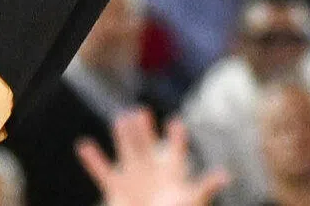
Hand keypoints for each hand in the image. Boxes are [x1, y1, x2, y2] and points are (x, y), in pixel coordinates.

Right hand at [78, 108, 223, 205]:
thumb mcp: (192, 200)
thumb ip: (206, 187)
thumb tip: (225, 176)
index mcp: (172, 176)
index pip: (176, 152)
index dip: (177, 138)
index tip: (176, 122)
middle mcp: (152, 174)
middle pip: (148, 147)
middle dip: (144, 130)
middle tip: (141, 112)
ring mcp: (133, 180)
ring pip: (126, 153)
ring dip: (122, 137)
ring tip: (120, 120)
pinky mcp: (116, 190)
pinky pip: (102, 171)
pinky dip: (93, 160)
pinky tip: (84, 145)